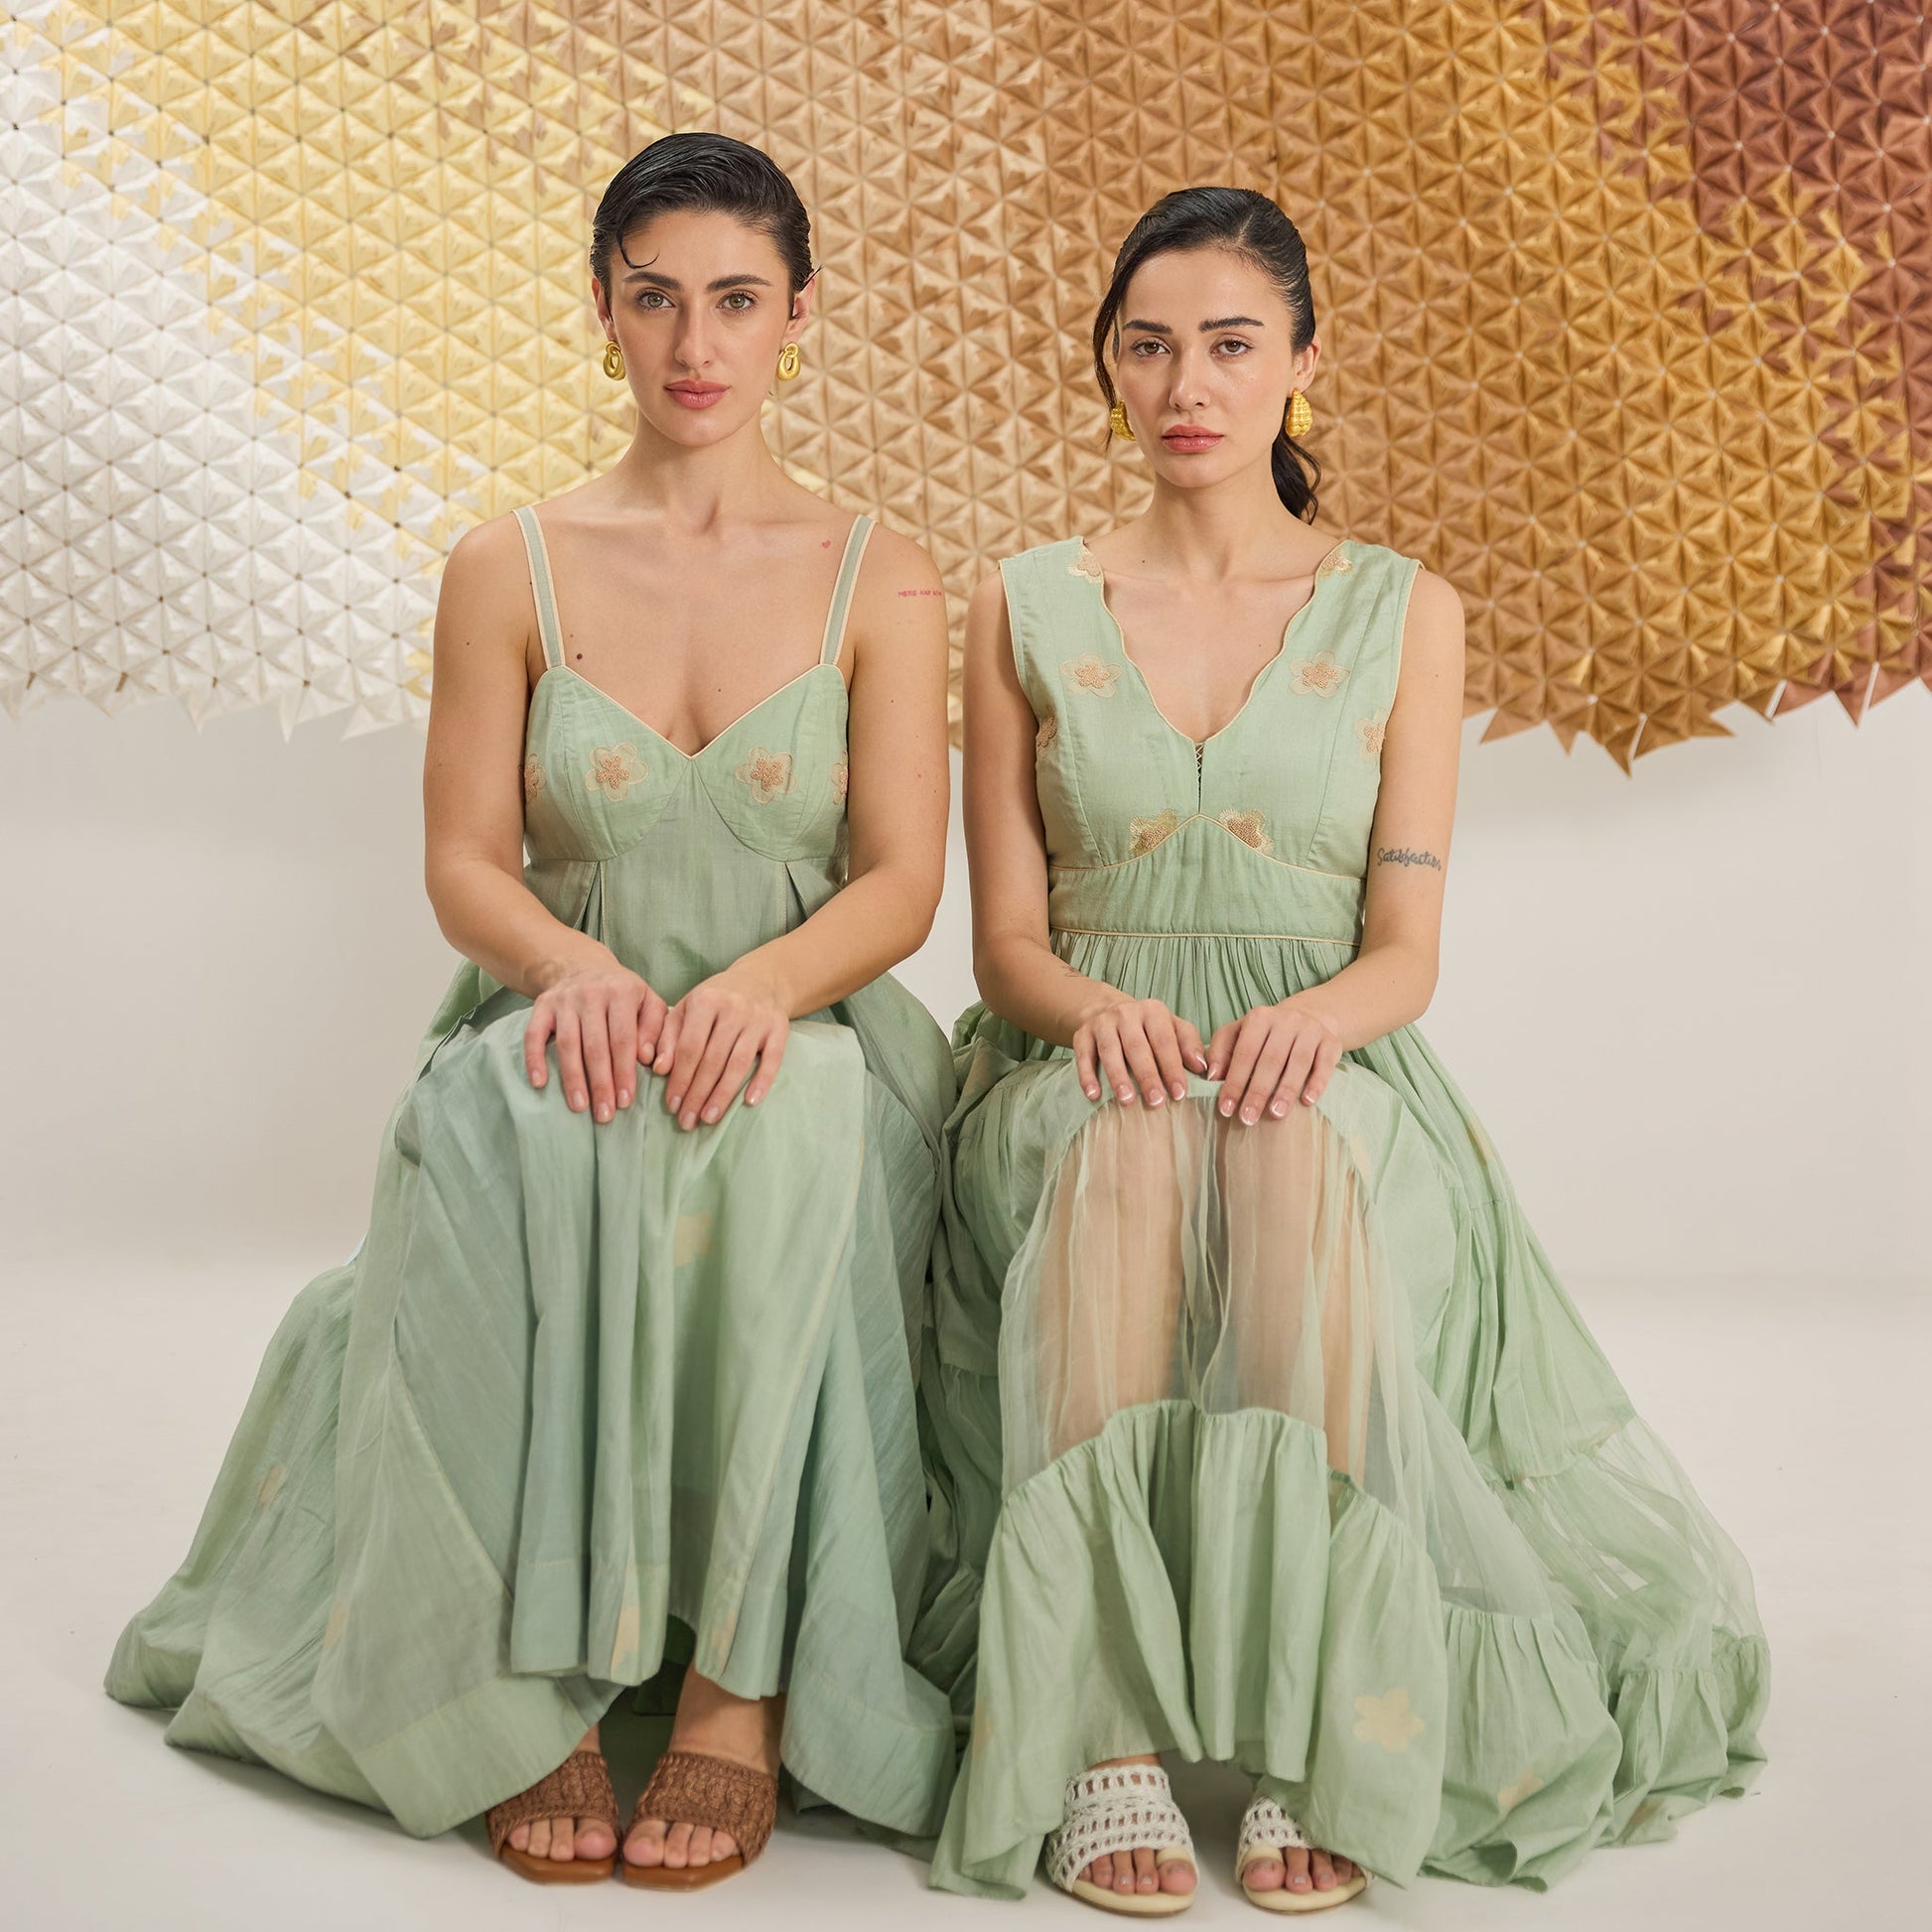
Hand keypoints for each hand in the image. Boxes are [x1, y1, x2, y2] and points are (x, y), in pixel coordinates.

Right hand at [524, 958, 668, 1121]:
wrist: (583, 966)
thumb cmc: (623, 994)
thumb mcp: (648, 1001)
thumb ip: (656, 1029)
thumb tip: (647, 1059)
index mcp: (622, 992)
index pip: (623, 1038)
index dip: (624, 1072)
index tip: (626, 1101)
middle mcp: (591, 993)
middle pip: (595, 1045)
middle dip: (601, 1083)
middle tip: (605, 1114)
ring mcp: (564, 1000)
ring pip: (567, 1044)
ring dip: (572, 1078)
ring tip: (579, 1107)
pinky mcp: (542, 1005)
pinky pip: (533, 1034)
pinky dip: (534, 1058)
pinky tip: (539, 1083)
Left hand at [653, 970, 789, 1129]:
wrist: (761, 979)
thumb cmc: (716, 999)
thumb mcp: (687, 1009)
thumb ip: (669, 1037)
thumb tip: (659, 1069)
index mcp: (705, 1001)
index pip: (689, 1048)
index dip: (679, 1079)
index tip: (672, 1105)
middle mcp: (733, 1009)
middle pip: (713, 1060)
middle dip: (698, 1094)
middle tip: (687, 1121)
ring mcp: (758, 1019)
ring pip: (739, 1064)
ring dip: (723, 1095)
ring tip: (709, 1118)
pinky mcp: (779, 1029)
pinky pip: (773, 1060)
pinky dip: (762, 1082)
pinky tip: (750, 1102)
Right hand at [1072, 995, 1208, 1106]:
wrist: (1106, 1010)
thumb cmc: (1148, 1029)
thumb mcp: (1172, 1027)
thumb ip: (1189, 1044)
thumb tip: (1202, 1068)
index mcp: (1153, 1011)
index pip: (1164, 1040)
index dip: (1172, 1067)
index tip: (1180, 1093)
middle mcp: (1126, 1013)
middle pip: (1137, 1047)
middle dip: (1147, 1076)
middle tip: (1157, 1102)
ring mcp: (1102, 1023)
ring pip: (1110, 1051)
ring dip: (1118, 1077)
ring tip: (1127, 1101)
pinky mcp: (1081, 1034)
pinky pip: (1083, 1056)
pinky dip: (1086, 1076)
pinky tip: (1093, 1094)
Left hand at [1206, 1001, 1344, 1122]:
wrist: (1309, 1017)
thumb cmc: (1265, 1035)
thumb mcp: (1238, 1034)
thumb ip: (1220, 1052)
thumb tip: (1211, 1077)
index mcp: (1259, 1017)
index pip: (1244, 1053)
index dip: (1234, 1082)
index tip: (1225, 1109)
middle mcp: (1286, 1020)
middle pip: (1270, 1060)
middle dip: (1257, 1092)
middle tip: (1247, 1119)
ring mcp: (1311, 1030)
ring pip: (1298, 1063)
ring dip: (1286, 1091)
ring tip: (1275, 1115)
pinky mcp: (1332, 1042)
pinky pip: (1325, 1063)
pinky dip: (1317, 1082)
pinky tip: (1308, 1101)